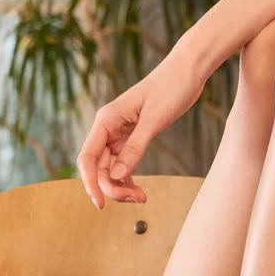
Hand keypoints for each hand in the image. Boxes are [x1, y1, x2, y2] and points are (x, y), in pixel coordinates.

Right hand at [77, 48, 204, 207]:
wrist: (187, 72)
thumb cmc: (171, 88)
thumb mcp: (154, 120)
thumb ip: (134, 148)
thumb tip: (116, 175)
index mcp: (106, 120)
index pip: (87, 158)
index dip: (90, 183)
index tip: (101, 204)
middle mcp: (107, 128)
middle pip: (99, 168)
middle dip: (113, 188)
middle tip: (139, 199)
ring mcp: (118, 134)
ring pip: (110, 169)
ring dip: (121, 187)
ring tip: (142, 197)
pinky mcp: (131, 138)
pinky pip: (122, 165)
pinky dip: (128, 180)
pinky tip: (140, 190)